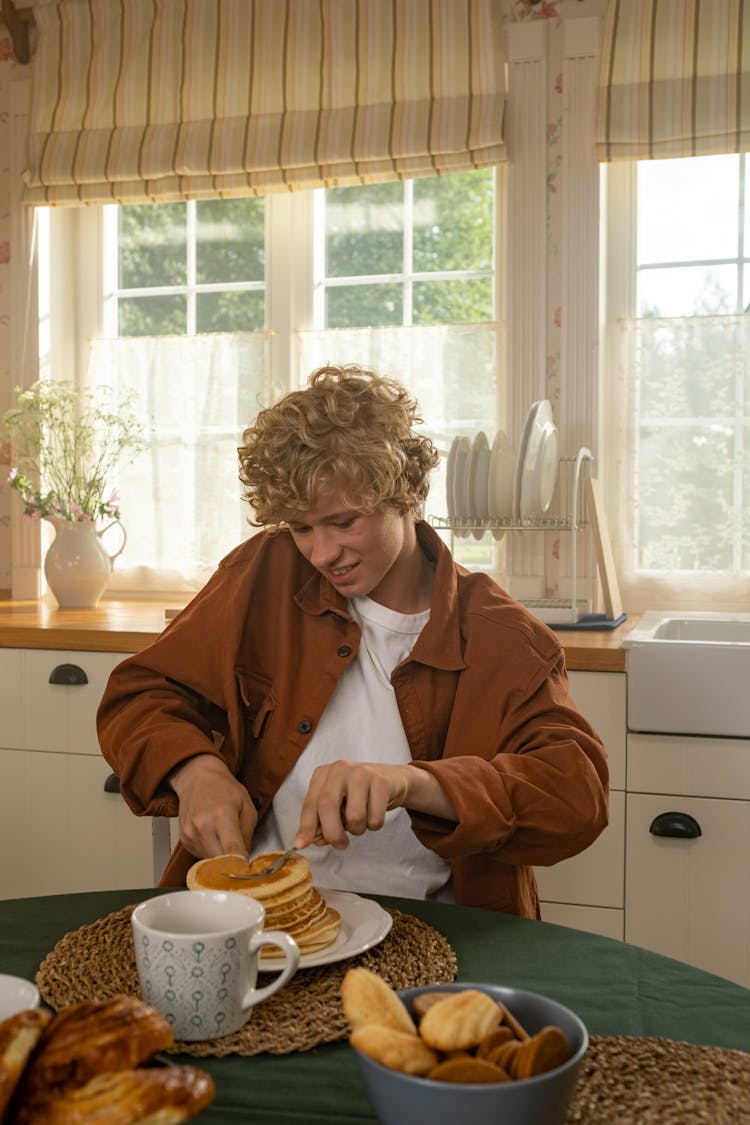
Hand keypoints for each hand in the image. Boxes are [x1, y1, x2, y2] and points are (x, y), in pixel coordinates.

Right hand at [168, 754, 257, 858]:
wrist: (198, 778)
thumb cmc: (223, 788)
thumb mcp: (247, 806)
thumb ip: (248, 835)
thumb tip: (246, 859)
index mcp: (222, 816)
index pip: (232, 851)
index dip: (242, 866)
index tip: (248, 874)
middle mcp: (203, 827)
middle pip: (221, 862)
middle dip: (234, 865)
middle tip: (243, 858)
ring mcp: (191, 834)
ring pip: (211, 863)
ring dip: (222, 859)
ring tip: (226, 839)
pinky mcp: (184, 841)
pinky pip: (202, 857)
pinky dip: (212, 854)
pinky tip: (215, 838)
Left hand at [294, 760, 409, 850]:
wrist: (392, 779)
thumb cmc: (359, 794)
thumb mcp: (337, 803)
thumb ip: (323, 820)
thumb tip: (314, 840)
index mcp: (323, 774)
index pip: (310, 803)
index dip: (306, 826)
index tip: (302, 845)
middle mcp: (339, 769)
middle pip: (327, 806)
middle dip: (333, 833)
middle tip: (341, 844)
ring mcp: (361, 773)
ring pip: (354, 816)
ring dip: (358, 829)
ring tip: (362, 820)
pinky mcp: (381, 781)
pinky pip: (375, 818)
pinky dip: (375, 825)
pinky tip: (375, 812)